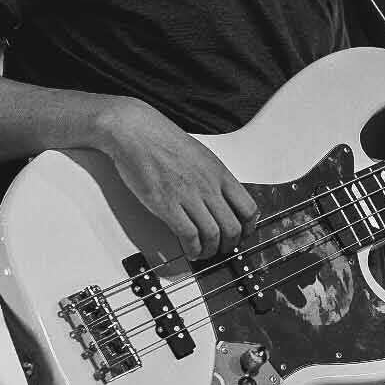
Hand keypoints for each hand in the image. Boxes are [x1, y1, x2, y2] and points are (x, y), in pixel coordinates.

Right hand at [95, 97, 257, 262]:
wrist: (136, 132)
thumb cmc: (163, 140)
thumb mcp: (201, 156)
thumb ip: (214, 178)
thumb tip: (222, 199)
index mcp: (219, 173)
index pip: (248, 208)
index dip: (248, 228)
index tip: (243, 234)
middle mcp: (208, 186)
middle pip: (232, 226)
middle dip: (230, 244)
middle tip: (223, 249)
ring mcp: (188, 196)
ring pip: (213, 235)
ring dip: (211, 251)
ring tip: (205, 253)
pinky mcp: (166, 205)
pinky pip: (188, 235)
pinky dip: (193, 249)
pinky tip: (190, 250)